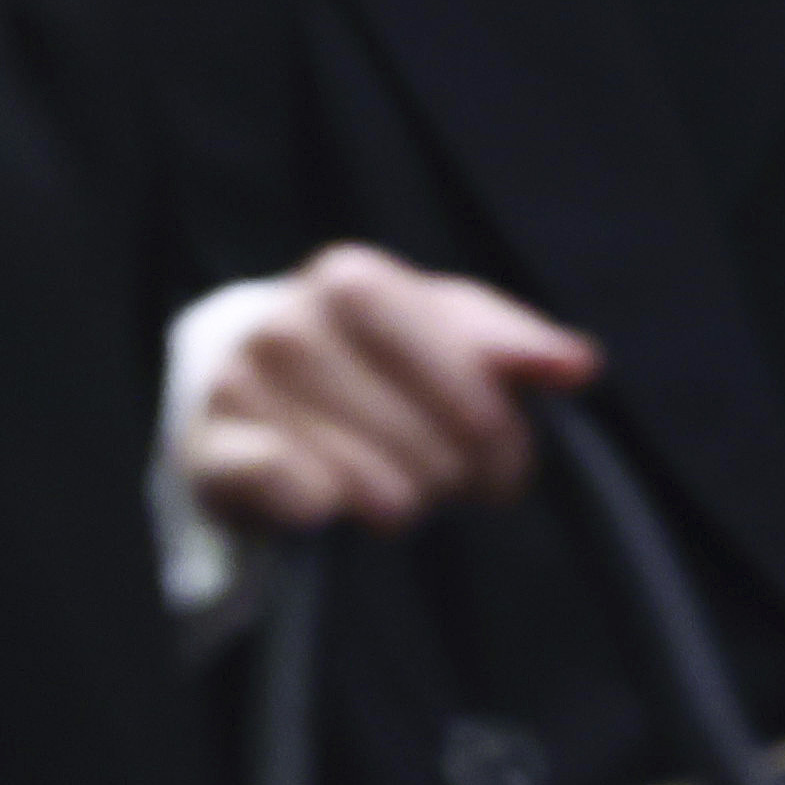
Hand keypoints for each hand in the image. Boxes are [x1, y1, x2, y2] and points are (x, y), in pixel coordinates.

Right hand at [178, 245, 600, 535]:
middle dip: (446, 457)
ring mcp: (235, 385)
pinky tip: (335, 505)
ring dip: (393, 489)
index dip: (465, 394)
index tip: (499, 441)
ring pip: (336, 456)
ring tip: (412, 496)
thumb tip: (578, 366)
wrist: (274, 399)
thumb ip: (519, 347)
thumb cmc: (385, 361)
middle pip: (387, 406)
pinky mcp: (206, 452)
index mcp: (350, 279)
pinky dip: (311, 498)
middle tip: (470, 483)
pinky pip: (266, 480)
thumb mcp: (457, 337)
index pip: (420, 334)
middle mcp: (281, 323)